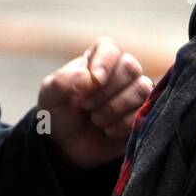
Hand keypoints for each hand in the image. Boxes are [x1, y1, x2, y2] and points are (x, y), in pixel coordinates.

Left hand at [36, 36, 153, 168]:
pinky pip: (145, 110)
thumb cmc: (60, 114)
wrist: (68, 147)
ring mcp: (134, 92)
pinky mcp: (143, 113)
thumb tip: (87, 78)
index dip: (104, 63)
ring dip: (115, 106)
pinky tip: (108, 130)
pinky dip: (124, 123)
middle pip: (130, 66)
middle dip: (106, 90)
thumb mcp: (49, 97)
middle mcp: (120, 72)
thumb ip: (61, 82)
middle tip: (86, 105)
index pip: (110, 47)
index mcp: (97, 60)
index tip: (94, 80)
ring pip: (142, 87)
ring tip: (96, 119)